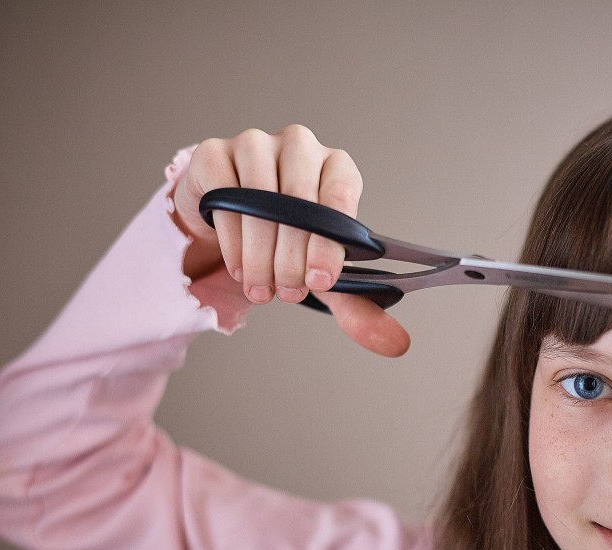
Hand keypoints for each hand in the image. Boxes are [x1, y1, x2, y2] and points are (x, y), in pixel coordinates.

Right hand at [171, 125, 409, 356]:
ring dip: (260, 257)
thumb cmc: (285, 239)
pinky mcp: (214, 154)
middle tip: (288, 293)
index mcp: (337, 167)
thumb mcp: (321, 270)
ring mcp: (254, 144)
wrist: (230, 219)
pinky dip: (232, 243)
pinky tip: (240, 268)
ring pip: (258, 202)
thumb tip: (397, 343)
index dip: (329, 243)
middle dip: (292, 258)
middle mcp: (300, 147)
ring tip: (263, 289)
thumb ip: (357, 305)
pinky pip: (223, 200)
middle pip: (297, 201)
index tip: (320, 280)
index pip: (340, 196)